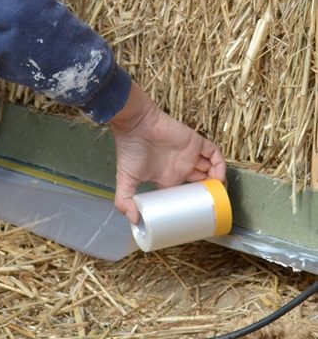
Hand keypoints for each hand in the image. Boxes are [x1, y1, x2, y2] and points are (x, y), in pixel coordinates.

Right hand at [108, 83, 226, 224]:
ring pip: (212, 168)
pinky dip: (220, 165)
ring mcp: (190, 155)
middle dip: (211, 193)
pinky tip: (219, 177)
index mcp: (168, 178)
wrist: (134, 124)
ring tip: (220, 194)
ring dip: (219, 180)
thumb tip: (133, 221)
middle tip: (215, 206)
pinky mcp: (196, 143)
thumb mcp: (125, 179)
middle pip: (203, 181)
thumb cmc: (130, 150)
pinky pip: (214, 154)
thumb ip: (124, 201)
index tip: (200, 216)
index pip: (187, 193)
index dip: (195, 203)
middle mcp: (181, 167)